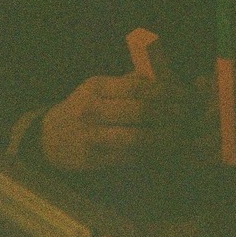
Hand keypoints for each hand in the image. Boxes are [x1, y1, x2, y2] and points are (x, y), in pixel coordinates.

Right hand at [40, 73, 188, 172]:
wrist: (50, 137)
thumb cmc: (84, 107)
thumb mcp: (99, 88)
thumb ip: (129, 82)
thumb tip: (165, 77)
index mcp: (95, 87)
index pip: (136, 87)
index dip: (164, 90)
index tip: (183, 94)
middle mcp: (91, 110)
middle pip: (138, 111)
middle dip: (168, 112)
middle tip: (185, 114)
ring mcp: (91, 136)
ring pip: (135, 137)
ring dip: (163, 136)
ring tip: (179, 133)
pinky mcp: (93, 159)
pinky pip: (129, 156)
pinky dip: (150, 152)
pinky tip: (163, 148)